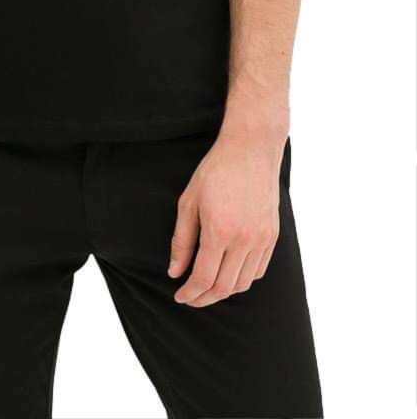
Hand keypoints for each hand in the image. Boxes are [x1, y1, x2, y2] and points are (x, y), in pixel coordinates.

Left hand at [168, 132, 282, 306]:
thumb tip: (174, 271)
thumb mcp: (189, 202)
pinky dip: (243, 279)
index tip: (180, 297)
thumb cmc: (215, 171)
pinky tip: (230, 273)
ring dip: (224, 291)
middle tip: (190, 297)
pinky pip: (259, 270)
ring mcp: (261, 239)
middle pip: (225, 287)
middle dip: (204, 298)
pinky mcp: (272, 235)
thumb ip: (182, 240)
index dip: (190, 293)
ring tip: (208, 287)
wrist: (251, 150)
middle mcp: (244, 240)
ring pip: (244, 283)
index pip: (204, 278)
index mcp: (219, 231)